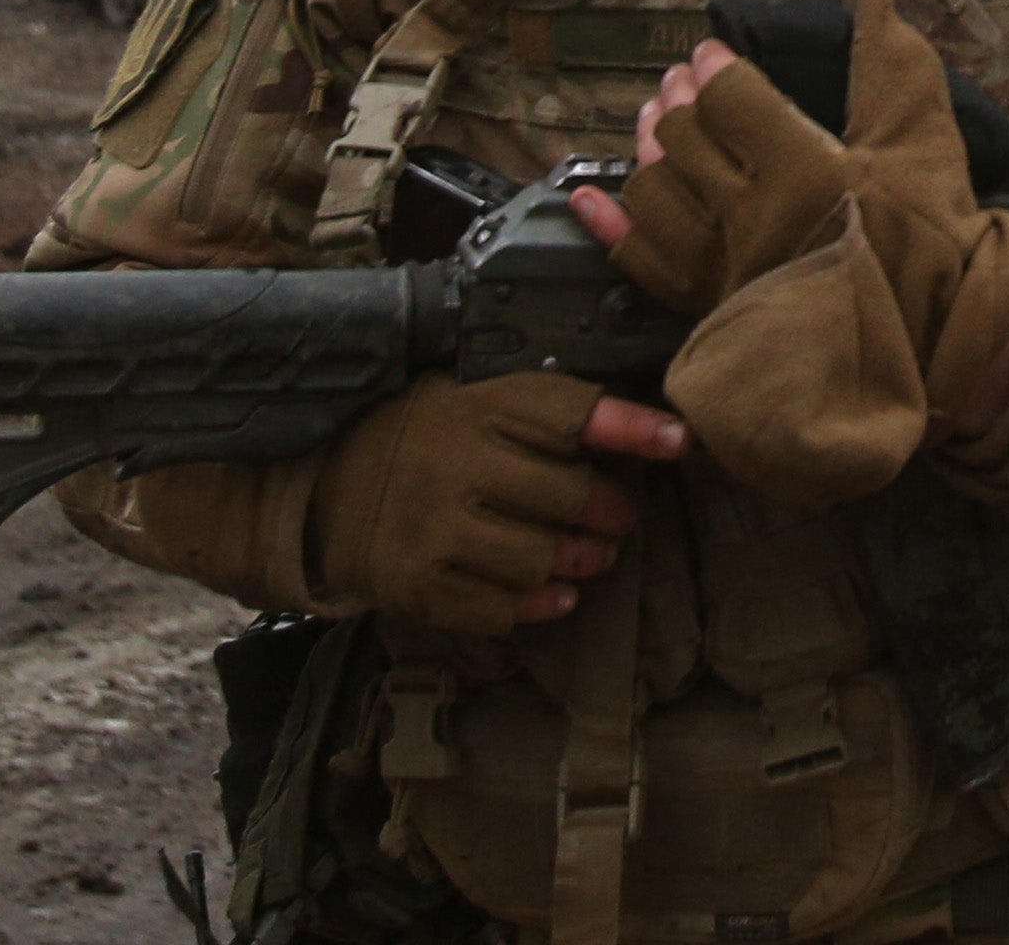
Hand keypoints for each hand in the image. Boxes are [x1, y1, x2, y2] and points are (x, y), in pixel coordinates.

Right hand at [309, 373, 685, 636]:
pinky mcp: (417, 583)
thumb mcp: (484, 401)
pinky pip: (498, 606)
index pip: (571, 414)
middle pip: (566, 495)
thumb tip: (656, 432)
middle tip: (620, 519)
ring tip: (593, 558)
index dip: (633, 428)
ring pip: (538, 557)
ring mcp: (434, 529)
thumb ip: (553, 415)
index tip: (680, 442)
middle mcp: (457, 467)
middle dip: (610, 512)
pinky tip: (556, 594)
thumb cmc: (431, 435)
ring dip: (581, 562)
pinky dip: (538, 604)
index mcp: (479, 410)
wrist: (328, 482)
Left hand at [604, 0, 1008, 507]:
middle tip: (685, 82)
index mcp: (803, 171)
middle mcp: (750, 217)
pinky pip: (639, 261)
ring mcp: (722, 265)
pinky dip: (610, 224)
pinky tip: (592, 195)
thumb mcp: (926, 146)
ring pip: (652, 192)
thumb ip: (895, 67)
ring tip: (656, 126)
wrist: (928, 351)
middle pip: (681, 139)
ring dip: (647, 150)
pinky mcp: (709, 306)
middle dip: (677, 99)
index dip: (715, 68)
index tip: (714, 54)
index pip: (729, 100)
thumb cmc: (932, 246)